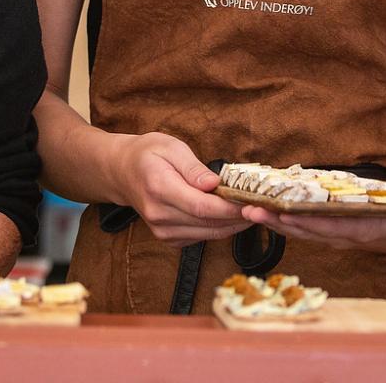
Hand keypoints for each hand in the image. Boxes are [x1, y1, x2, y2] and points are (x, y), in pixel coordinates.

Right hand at [115, 132, 250, 245]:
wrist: (121, 172)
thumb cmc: (148, 154)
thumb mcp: (170, 147)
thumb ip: (193, 168)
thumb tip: (214, 184)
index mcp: (160, 189)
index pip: (202, 207)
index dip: (230, 209)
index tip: (254, 203)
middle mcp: (159, 216)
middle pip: (208, 224)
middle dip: (239, 217)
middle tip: (264, 207)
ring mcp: (162, 231)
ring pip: (208, 234)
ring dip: (234, 225)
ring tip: (255, 210)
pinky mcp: (169, 239)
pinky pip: (202, 237)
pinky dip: (220, 228)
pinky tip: (234, 216)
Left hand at [240, 204, 385, 254]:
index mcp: (366, 234)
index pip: (332, 229)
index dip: (307, 223)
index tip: (284, 214)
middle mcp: (348, 238)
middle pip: (307, 231)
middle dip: (278, 222)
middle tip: (249, 209)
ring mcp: (338, 235)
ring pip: (301, 229)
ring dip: (274, 220)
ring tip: (247, 208)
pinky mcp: (333, 228)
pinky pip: (304, 223)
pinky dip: (284, 216)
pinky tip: (265, 206)